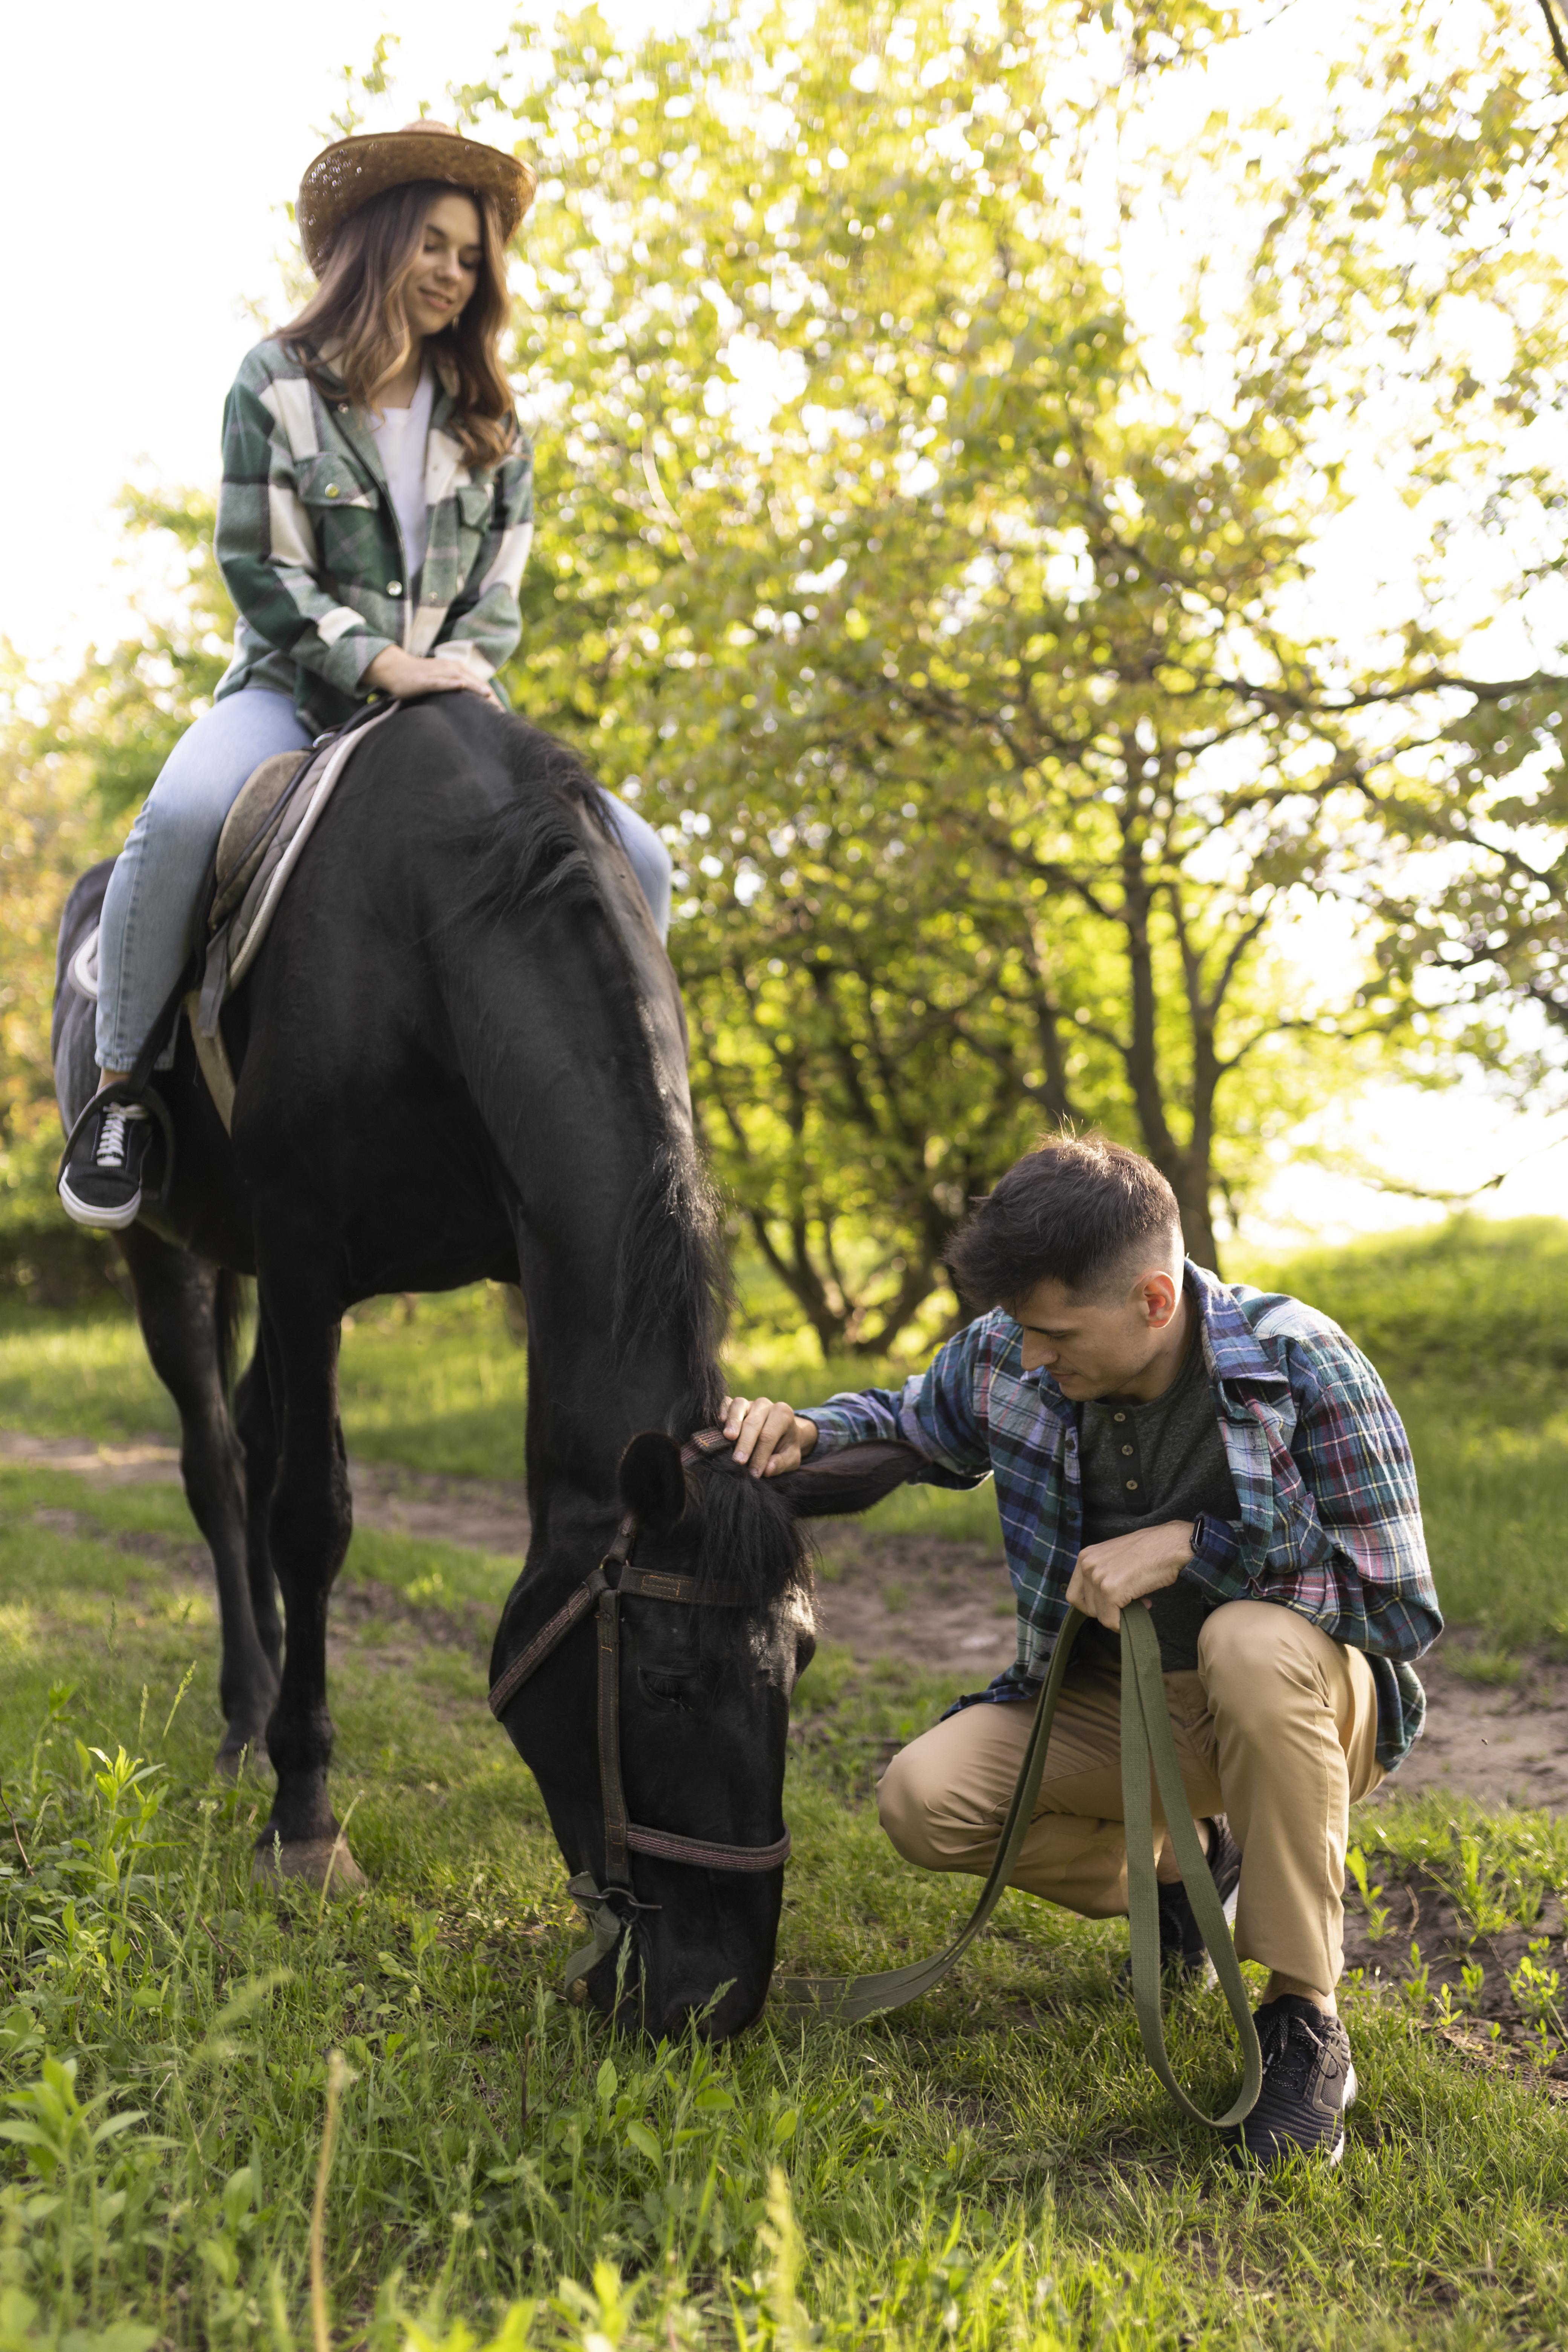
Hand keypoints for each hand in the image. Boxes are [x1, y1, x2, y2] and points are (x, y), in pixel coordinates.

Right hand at [363, 646, 498, 703]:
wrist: (395, 668)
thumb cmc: (420, 677)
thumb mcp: (442, 681)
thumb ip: (457, 689)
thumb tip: (471, 704)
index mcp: (457, 669)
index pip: (479, 684)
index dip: (492, 698)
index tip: (503, 713)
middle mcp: (451, 668)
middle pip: (475, 682)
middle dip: (488, 697)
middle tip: (501, 713)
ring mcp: (438, 673)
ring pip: (460, 679)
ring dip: (475, 687)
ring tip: (489, 697)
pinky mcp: (425, 679)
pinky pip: (440, 681)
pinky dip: (450, 682)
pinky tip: (461, 685)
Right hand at [720, 1394, 818, 1477]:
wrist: (783, 1431)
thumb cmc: (785, 1446)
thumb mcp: (791, 1458)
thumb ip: (782, 1463)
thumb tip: (767, 1470)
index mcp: (783, 1415)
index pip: (768, 1436)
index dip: (760, 1455)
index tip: (754, 1473)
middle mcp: (765, 1405)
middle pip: (753, 1422)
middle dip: (745, 1443)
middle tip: (738, 1461)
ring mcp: (750, 1403)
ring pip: (739, 1406)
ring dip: (733, 1422)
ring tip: (729, 1437)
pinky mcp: (737, 1404)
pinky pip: (727, 1402)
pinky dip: (723, 1410)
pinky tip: (721, 1422)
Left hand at [1065, 1521, 1195, 1630]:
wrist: (1171, 1543)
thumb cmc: (1149, 1550)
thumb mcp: (1114, 1557)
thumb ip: (1103, 1574)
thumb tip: (1101, 1602)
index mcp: (1085, 1556)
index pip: (1075, 1595)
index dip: (1093, 1605)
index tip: (1109, 1605)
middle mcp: (1086, 1565)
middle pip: (1087, 1607)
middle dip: (1108, 1610)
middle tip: (1129, 1603)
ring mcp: (1097, 1577)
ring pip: (1100, 1615)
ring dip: (1120, 1614)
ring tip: (1141, 1600)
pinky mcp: (1111, 1590)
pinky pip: (1111, 1620)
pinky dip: (1124, 1623)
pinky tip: (1143, 1606)